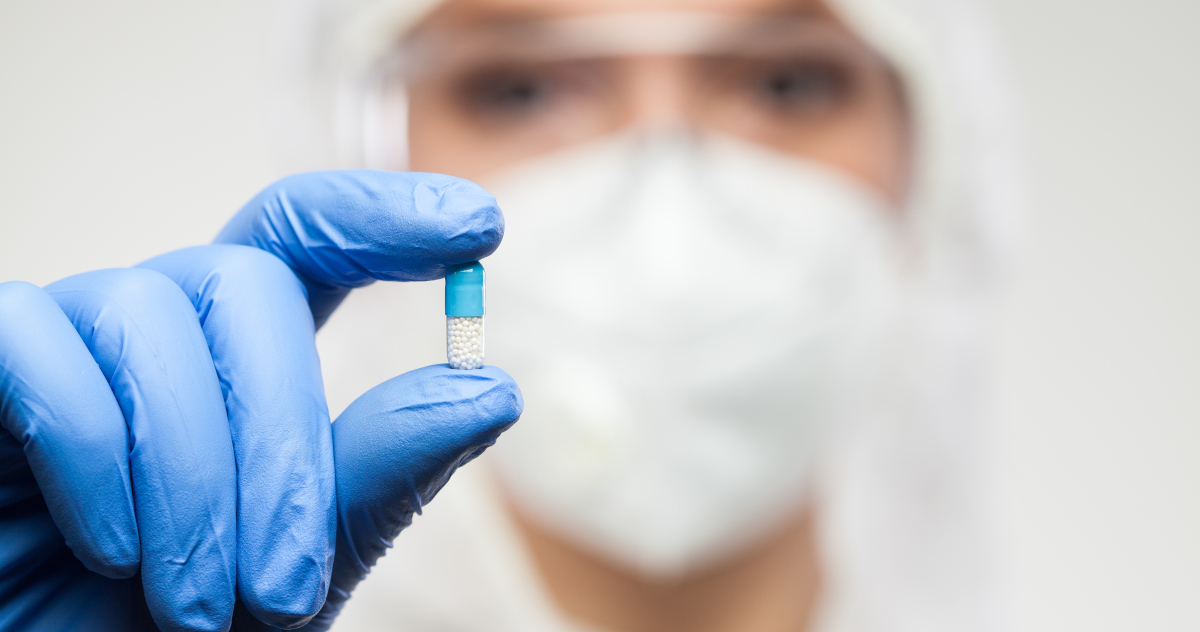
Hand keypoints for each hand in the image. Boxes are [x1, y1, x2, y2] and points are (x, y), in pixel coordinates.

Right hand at [0, 171, 522, 630]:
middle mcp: (164, 323)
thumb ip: (376, 478)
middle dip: (282, 439)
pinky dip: (87, 446)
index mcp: (244, 354)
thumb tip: (492, 390)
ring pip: (149, 315)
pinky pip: (34, 337)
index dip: (385, 214)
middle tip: (283, 590)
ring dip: (190, 476)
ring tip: (196, 605)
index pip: (311, 238)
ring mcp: (70, 334)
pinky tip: (112, 545)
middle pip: (249, 281)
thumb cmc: (172, 628)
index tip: (480, 224)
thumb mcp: (294, 563)